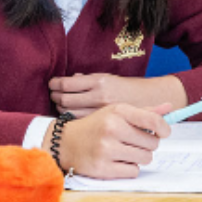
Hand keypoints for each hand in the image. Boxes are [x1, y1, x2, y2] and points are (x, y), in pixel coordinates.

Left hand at [48, 73, 185, 115]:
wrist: (149, 100)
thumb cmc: (127, 89)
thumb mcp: (108, 78)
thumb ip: (89, 79)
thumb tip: (71, 79)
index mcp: (99, 81)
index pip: (66, 84)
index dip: (55, 84)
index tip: (52, 84)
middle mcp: (98, 96)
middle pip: (64, 99)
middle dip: (56, 97)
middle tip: (54, 95)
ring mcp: (100, 111)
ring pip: (68, 112)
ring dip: (61, 108)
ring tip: (62, 104)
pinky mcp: (103, 124)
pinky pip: (79, 122)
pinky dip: (72, 118)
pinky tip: (72, 115)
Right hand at [58, 103, 173, 178]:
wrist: (65, 142)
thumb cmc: (96, 126)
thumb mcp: (116, 112)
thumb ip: (143, 111)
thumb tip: (169, 108)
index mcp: (118, 112)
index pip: (153, 121)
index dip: (164, 129)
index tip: (164, 132)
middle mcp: (112, 129)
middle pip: (152, 143)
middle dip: (147, 145)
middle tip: (134, 142)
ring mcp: (107, 149)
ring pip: (145, 159)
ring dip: (139, 157)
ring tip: (125, 151)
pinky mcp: (103, 168)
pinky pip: (133, 172)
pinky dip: (129, 169)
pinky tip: (117, 161)